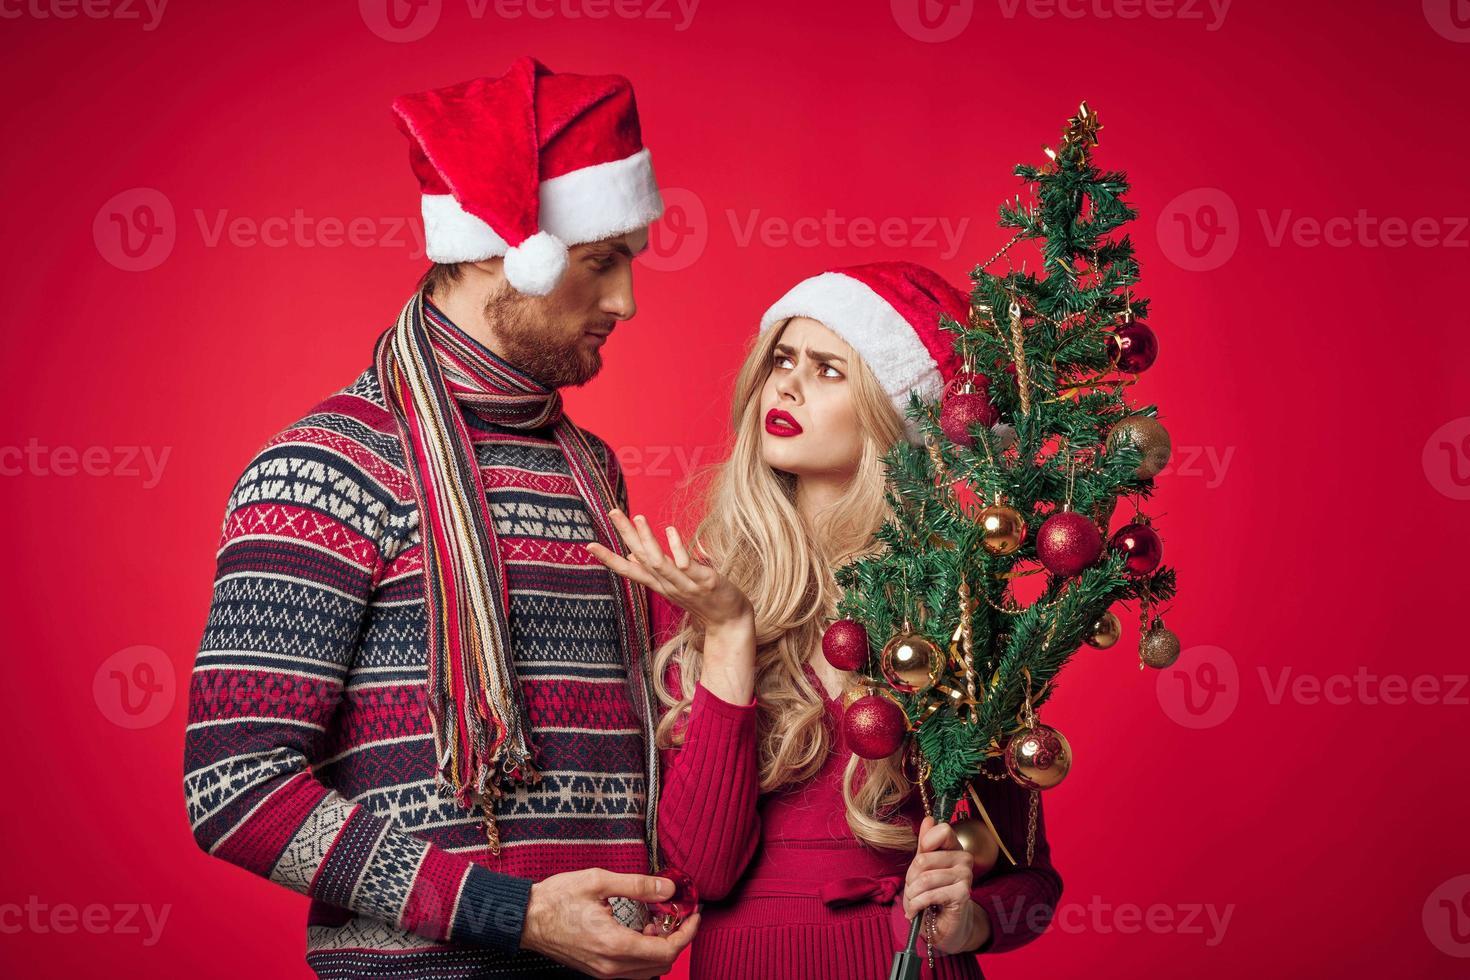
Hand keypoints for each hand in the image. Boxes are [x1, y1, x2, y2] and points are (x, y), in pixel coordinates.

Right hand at [521, 868, 699, 978]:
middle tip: (677, 913)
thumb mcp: (599, 881)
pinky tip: (640, 930)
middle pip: (662, 964)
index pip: (667, 950)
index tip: (693, 914)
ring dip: (661, 948)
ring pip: (648, 971)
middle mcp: (611, 966)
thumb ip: (638, 885)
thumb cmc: (556, 898)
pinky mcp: (597, 970)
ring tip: (657, 920)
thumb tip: (669, 887)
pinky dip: (645, 953)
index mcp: (614, 945)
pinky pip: (632, 971)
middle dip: (677, 939)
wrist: (524, 918)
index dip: (687, 932)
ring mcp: (603, 972)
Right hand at [587, 510, 756, 703]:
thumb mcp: (673, 586)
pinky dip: (677, 548)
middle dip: (626, 535)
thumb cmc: (702, 600)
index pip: (629, 571)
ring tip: (638, 517)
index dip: (609, 558)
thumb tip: (632, 557)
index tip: (589, 546)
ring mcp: (685, 584)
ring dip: (647, 540)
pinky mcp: (703, 582)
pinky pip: (686, 565)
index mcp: (659, 584)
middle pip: (641, 559)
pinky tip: (670, 530)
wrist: (730, 622)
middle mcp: (668, 585)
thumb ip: (653, 571)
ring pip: (659, 563)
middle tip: (613, 512)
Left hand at [901, 817, 991, 954]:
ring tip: (914, 902)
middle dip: (910, 879)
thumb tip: (929, 819)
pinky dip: (916, 905)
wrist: (942, 927)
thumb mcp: (922, 869)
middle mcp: (964, 859)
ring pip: (924, 878)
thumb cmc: (931, 895)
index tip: (919, 863)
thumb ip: (925, 845)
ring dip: (912, 895)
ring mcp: (966, 876)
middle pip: (923, 859)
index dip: (925, 844)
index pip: (942, 830)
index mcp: (954, 848)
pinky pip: (930, 894)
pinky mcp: (962, 894)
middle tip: (913, 891)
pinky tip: (915, 911)